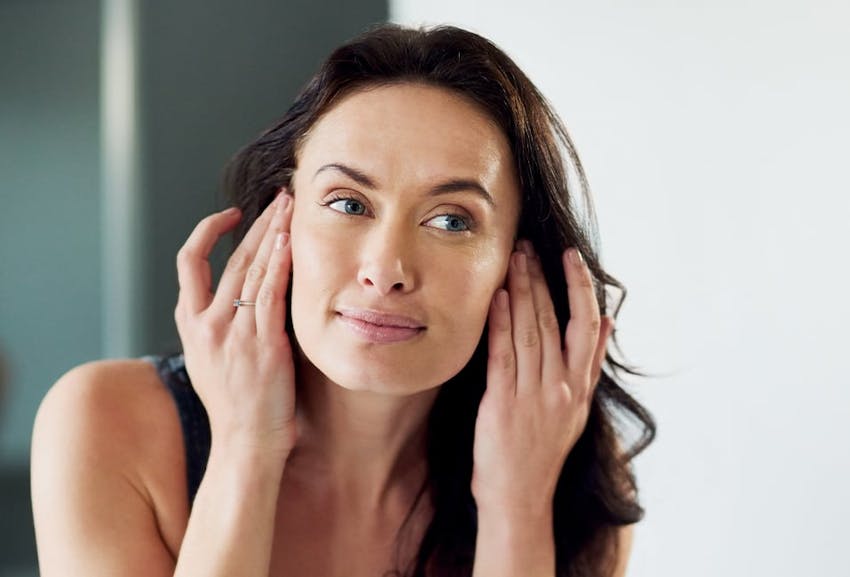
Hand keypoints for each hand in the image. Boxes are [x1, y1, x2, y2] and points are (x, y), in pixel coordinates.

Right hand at [174, 191, 296, 457]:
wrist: (245, 445)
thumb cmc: (236, 407)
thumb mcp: (211, 361)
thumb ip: (218, 327)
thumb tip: (239, 299)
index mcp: (191, 325)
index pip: (189, 263)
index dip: (208, 232)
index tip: (233, 215)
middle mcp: (207, 324)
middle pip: (231, 258)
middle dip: (258, 223)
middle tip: (279, 198)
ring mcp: (233, 333)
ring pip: (252, 269)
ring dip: (274, 233)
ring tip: (291, 207)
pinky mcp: (262, 345)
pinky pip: (271, 294)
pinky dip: (280, 265)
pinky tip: (290, 242)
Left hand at [471, 240, 613, 516]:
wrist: (519, 496)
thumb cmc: (543, 451)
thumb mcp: (577, 409)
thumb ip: (590, 365)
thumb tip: (609, 322)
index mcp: (579, 387)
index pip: (587, 326)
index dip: (580, 288)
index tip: (570, 257)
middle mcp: (560, 388)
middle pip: (553, 321)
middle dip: (540, 280)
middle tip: (529, 247)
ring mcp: (532, 396)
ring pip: (529, 332)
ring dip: (520, 292)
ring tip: (513, 260)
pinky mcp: (502, 404)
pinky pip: (503, 356)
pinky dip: (499, 324)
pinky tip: (495, 299)